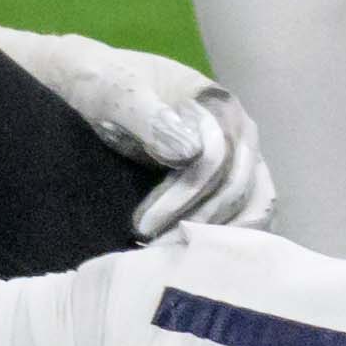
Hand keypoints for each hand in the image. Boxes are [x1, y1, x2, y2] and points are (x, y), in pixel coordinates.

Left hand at [0, 21, 276, 236]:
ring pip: (252, 206)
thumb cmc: (102, 87)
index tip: (141, 226)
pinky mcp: (229, 185)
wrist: (92, 88)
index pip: (217, 158)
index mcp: (219, 105)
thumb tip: (189, 153)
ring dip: (216, 236)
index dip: (184, 195)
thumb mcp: (116, 93)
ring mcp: (240, 160)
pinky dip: (226, 239)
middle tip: (149, 248)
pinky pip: (247, 215)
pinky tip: (190, 258)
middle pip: (238, 187)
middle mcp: (240, 133)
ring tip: (169, 258)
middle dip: (197, 220)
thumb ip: (149, 119)